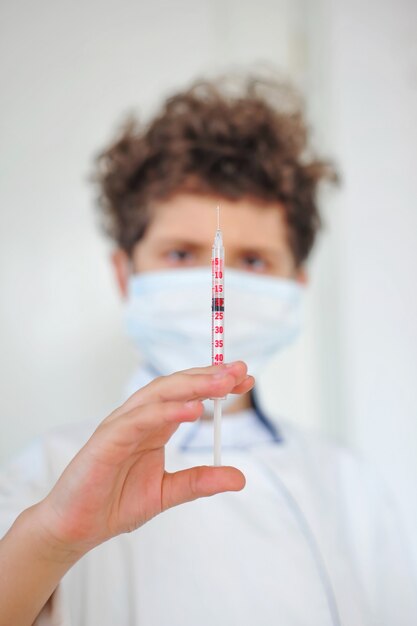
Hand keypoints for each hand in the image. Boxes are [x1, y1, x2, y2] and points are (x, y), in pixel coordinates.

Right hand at [34, 361, 253, 561]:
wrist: (77, 527)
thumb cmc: (116, 503)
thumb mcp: (167, 492)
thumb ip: (200, 481)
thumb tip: (241, 477)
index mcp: (154, 426)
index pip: (188, 396)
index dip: (215, 385)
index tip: (245, 379)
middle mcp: (139, 418)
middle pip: (176, 387)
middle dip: (208, 377)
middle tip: (239, 371)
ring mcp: (122, 425)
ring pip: (159, 394)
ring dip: (192, 385)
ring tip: (222, 382)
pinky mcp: (107, 440)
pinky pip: (139, 420)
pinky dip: (165, 411)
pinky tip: (193, 410)